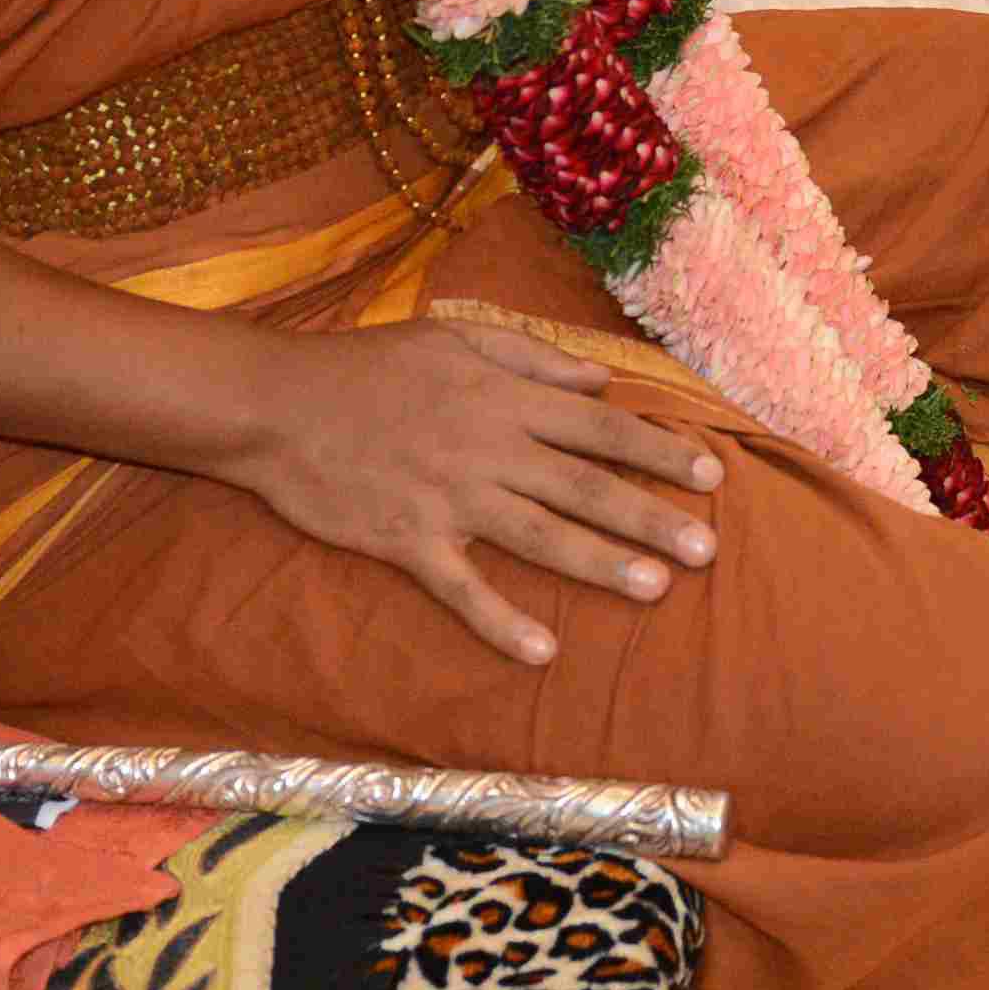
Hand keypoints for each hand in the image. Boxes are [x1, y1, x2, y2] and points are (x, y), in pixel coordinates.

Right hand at [241, 320, 721, 665]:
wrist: (275, 404)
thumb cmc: (367, 367)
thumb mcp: (453, 336)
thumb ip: (530, 357)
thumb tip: (599, 381)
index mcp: (503, 398)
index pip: (599, 427)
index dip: (659, 451)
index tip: (712, 474)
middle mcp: (488, 448)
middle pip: (585, 485)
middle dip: (651, 516)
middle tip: (707, 549)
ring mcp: (448, 498)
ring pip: (539, 535)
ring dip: (600, 563)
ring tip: (655, 588)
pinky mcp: (406, 541)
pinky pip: (461, 587)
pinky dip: (501, 621)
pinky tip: (542, 652)